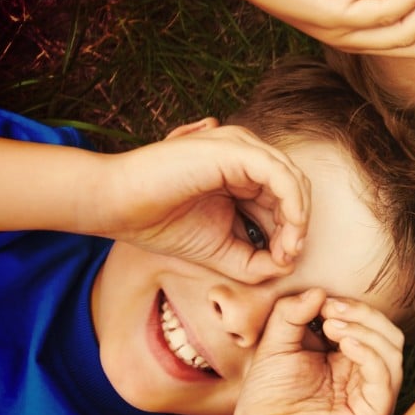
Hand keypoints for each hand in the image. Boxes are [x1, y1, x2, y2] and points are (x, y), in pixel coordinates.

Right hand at [92, 120, 307, 281]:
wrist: (116, 205)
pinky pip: (280, 174)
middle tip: (288, 257)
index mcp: (241, 175)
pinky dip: (292, 204)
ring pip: (293, 180)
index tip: (284, 262)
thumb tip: (288, 265)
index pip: (284, 201)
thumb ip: (253, 260)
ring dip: (298, 219)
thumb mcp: (219, 250)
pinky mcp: (235, 150)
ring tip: (287, 249)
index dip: (292, 232)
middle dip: (297, 227)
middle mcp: (245, 157)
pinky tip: (288, 230)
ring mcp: (240, 149)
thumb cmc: (159, 224)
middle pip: (294, 189)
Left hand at [225, 292, 404, 414]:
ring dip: (366, 330)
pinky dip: (370, 353)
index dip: (353, 308)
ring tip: (334, 326)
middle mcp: (365, 380)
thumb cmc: (266, 400)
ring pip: (392, 351)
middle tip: (332, 309)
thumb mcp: (276, 345)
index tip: (324, 300)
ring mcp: (372, 398)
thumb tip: (318, 290)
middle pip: (388, 334)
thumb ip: (292, 314)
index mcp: (348, 364)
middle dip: (363, 314)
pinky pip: (386, 377)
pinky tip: (345, 344)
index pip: (369, 327)